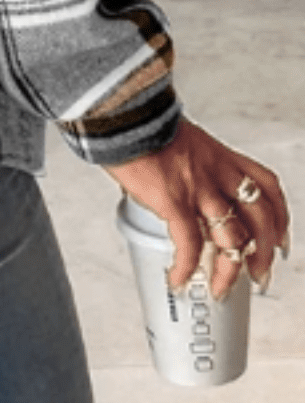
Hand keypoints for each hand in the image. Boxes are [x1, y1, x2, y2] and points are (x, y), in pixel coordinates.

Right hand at [103, 116, 290, 298]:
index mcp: (220, 155)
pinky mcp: (174, 200)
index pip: (266, 185)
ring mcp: (198, 187)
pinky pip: (189, 243)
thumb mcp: (179, 139)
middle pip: (259, 218)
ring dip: (229, 271)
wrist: (123, 113)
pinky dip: (186, 267)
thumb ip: (187, 163)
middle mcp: (217, 172)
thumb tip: (175, 182)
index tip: (279, 237)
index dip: (280, 215)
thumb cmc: (141, 123)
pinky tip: (178, 279)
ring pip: (231, 238)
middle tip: (259, 275)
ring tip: (219, 289)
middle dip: (264, 253)